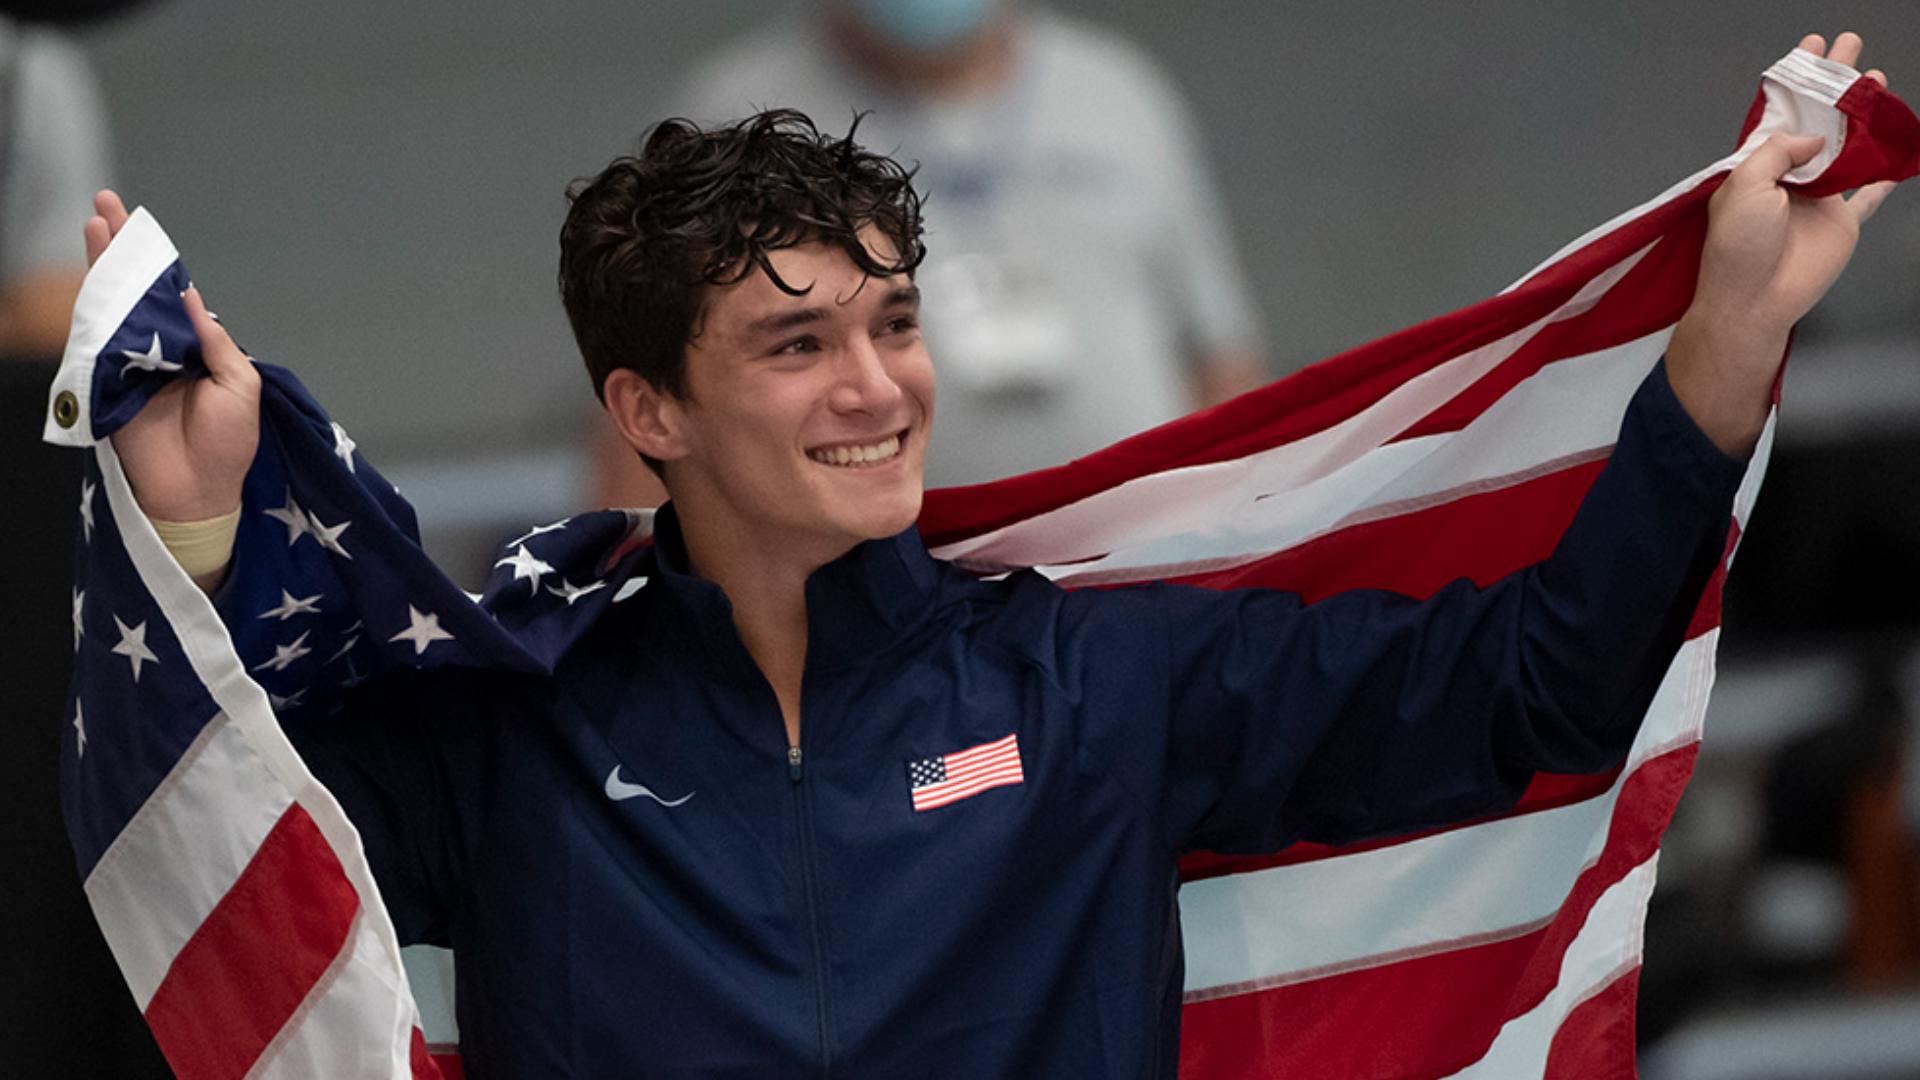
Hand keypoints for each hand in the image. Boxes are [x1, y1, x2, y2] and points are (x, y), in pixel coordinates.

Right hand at [88, 190, 261, 521]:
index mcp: (196, 346)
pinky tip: (91, 273)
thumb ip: (215, 343)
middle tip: (104, 203)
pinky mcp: (107, 381)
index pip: (171, 292)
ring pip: (112, 303)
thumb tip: (190, 297)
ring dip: (102, 265)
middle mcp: (161, 347)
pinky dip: (92, 306)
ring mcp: (131, 361)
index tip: (139, 222)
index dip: (156, 259)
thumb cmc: (227, 445)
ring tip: (93, 223)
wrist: (199, 492)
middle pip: (135, 287)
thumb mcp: (239, 388)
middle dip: (120, 247)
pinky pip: (96, 339)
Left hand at [1668, 32, 1894, 457]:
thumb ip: (1777, 151)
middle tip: (1850, 46)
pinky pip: (1869, 192)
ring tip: (1875, 79)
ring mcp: (1818, 197)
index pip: (1781, 113)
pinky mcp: (1842, 221)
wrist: (1753, 300)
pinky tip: (1897, 151)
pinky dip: (1885, 174)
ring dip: (1862, 114)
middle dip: (1834, 83)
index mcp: (1759, 165)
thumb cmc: (1737, 247)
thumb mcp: (1745, 186)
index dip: (1797, 81)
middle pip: (1819, 120)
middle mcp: (1789, 176)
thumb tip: (1812, 137)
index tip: (1811, 47)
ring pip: (1848, 147)